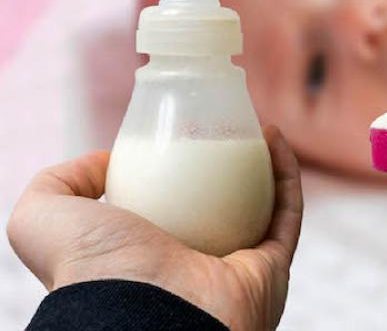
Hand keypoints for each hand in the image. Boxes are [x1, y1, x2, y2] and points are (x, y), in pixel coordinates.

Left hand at [7, 126, 302, 330]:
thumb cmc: (91, 267)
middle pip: (223, 208)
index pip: (172, 208)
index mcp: (149, 256)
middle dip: (232, 168)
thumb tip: (104, 164)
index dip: (181, 169)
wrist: (144, 312)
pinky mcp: (272, 270)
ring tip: (258, 128)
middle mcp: (196, 265)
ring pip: (263, 210)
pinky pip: (288, 215)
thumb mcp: (45, 215)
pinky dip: (287, 175)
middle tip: (228, 129)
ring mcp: (237, 270)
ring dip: (266, 167)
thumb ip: (60, 182)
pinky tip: (275, 138)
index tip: (185, 133)